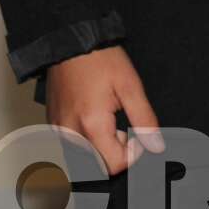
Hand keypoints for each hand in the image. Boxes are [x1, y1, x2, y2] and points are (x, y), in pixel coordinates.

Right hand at [46, 46, 164, 175]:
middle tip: (122, 128)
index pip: (115, 165)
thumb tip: (156, 146)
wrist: (71, 41)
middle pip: (98, 167)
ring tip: (107, 123)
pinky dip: (86, 143)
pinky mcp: (53, 124)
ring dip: (100, 150)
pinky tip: (92, 120)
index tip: (137, 136)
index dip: (133, 155)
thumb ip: (144, 119)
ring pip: (83, 160)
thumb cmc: (99, 59)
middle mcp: (71, 133)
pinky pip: (71, 146)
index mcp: (92, 125)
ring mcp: (59, 130)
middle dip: (115, 154)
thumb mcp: (130, 86)